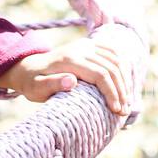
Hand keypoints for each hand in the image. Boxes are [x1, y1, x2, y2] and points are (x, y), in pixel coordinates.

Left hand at [0, 34, 135, 114]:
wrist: (30, 67)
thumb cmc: (33, 83)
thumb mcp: (36, 88)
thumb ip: (52, 84)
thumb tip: (72, 81)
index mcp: (69, 59)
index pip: (100, 74)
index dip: (111, 92)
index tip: (116, 110)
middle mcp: (80, 49)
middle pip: (111, 68)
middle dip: (121, 90)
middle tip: (124, 112)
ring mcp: (86, 45)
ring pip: (116, 60)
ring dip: (125, 81)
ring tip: (126, 102)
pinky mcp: (90, 45)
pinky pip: (113, 54)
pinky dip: (123, 69)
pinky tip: (125, 85)